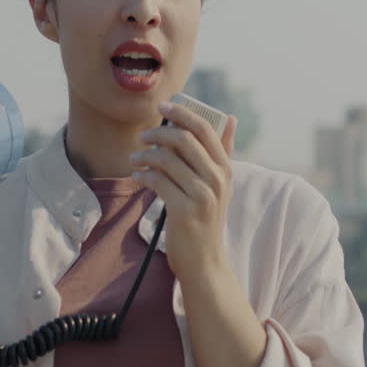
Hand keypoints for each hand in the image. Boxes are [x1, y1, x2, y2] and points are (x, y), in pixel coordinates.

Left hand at [130, 102, 237, 281]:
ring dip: (146, 155)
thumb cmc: (206, 218)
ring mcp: (203, 195)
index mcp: (226, 168)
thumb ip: (222, 151)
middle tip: (143, 137)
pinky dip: (143, 175)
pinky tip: (137, 177)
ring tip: (135, 159)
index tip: (162, 106)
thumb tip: (231, 117)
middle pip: (184, 139)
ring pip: (168, 159)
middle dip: (159, 133)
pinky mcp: (185, 211)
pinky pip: (158, 181)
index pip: (205, 128)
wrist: (204, 261)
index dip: (182, 113)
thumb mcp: (219, 185)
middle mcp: (218, 179)